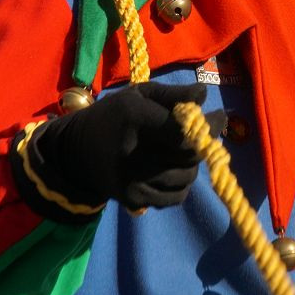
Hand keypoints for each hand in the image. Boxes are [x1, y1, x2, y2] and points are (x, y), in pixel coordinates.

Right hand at [31, 81, 225, 210]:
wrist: (75, 153)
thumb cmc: (115, 116)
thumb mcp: (140, 95)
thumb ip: (173, 95)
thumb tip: (204, 96)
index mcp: (134, 118)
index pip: (183, 130)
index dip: (209, 126)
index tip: (219, 117)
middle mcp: (133, 151)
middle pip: (189, 155)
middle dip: (204, 143)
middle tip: (204, 133)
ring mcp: (133, 179)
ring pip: (187, 177)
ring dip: (192, 163)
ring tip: (181, 151)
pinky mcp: (134, 199)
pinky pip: (177, 196)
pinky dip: (181, 183)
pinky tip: (170, 169)